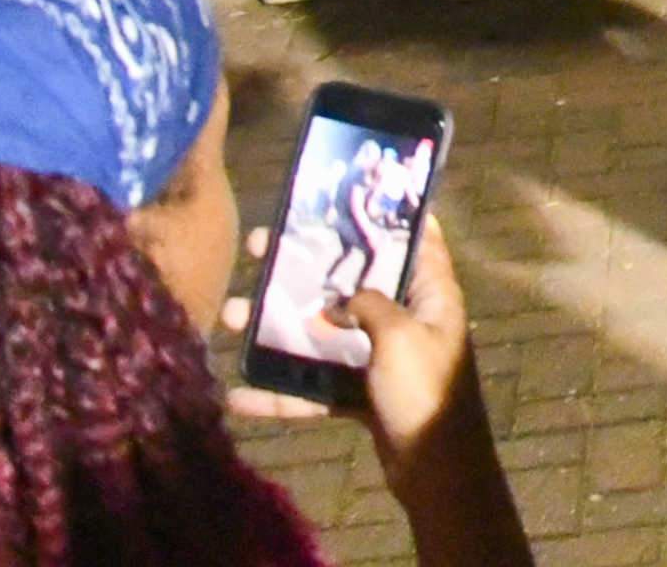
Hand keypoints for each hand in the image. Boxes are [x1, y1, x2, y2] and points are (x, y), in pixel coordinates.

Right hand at [227, 215, 497, 502]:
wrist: (436, 470)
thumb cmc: (425, 391)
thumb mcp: (400, 336)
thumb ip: (368, 304)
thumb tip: (341, 298)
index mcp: (431, 295)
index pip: (417, 239)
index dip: (391, 214)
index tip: (350, 194)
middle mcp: (407, 319)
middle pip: (352, 282)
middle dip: (306, 268)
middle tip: (259, 248)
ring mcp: (381, 358)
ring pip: (324, 334)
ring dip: (278, 328)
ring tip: (231, 315)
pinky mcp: (362, 395)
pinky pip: (317, 386)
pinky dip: (282, 392)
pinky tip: (240, 396)